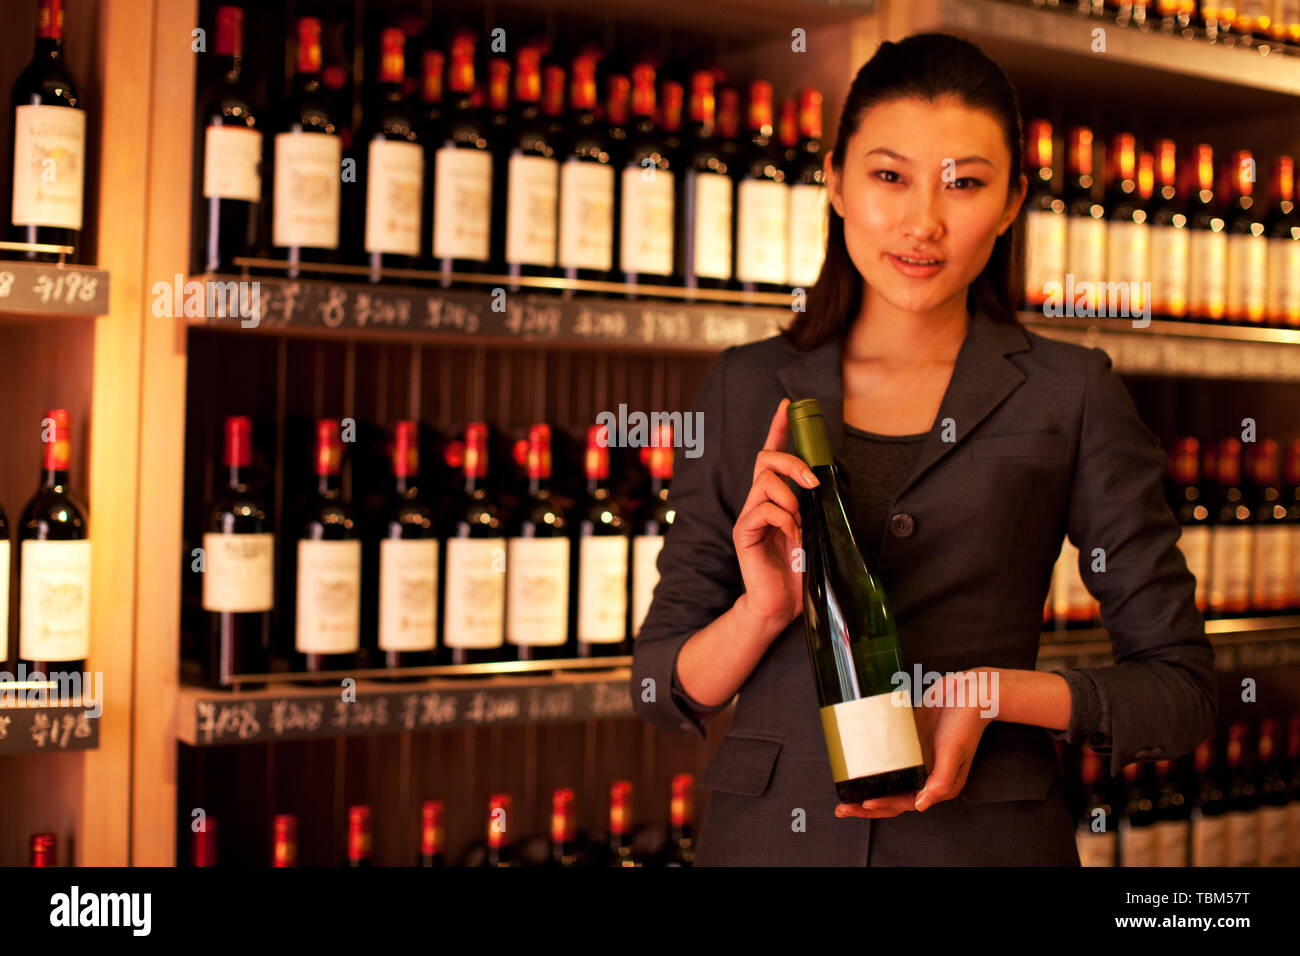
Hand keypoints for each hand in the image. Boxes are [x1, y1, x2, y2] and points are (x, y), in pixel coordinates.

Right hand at [732, 398, 817, 641]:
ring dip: (790, 496)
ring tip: (800, 521)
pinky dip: (784, 519)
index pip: (773, 454)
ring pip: (764, 481)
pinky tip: (792, 537)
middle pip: (764, 458)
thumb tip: (824, 481)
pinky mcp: (744, 533)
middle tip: (813, 482)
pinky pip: (763, 510)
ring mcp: (750, 515)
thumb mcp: (814, 529)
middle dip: (791, 461)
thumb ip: (814, 506)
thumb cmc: (798, 568)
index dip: (779, 428)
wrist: (780, 603)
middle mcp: (759, 500)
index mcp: (775, 497)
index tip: (788, 406)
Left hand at [834, 670, 996, 817]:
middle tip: (841, 809)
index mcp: (939, 785)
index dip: (883, 806)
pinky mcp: (910, 743)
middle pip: (892, 798)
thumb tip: (920, 806)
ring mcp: (917, 760)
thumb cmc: (966, 723)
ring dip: (867, 788)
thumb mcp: (953, 752)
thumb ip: (939, 781)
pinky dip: (874, 765)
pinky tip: (855, 763)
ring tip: (844, 792)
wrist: (971, 691)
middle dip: (866, 807)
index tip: (862, 804)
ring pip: (888, 781)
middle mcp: (927, 776)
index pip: (905, 803)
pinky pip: (889, 759)